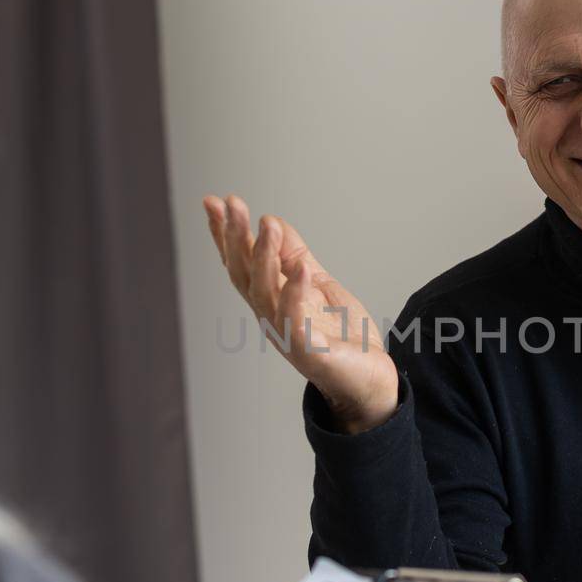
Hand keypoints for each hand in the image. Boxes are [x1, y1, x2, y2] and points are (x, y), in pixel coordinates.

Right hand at [202, 194, 398, 432]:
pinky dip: (295, 294)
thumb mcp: (318, 284)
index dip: (224, 234)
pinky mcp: (308, 351)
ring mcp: (286, 333)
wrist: (369, 380)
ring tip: (267, 224)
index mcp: (271, 299)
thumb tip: (273, 221)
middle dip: (235, 238)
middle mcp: (271, 315)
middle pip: (243, 273)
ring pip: (264, 292)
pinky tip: (299, 269)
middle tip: (232, 203)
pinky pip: (295, 321)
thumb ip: (296, 256)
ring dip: (263, 257)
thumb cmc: (341, 337)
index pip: (240, 262)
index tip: (213, 201)